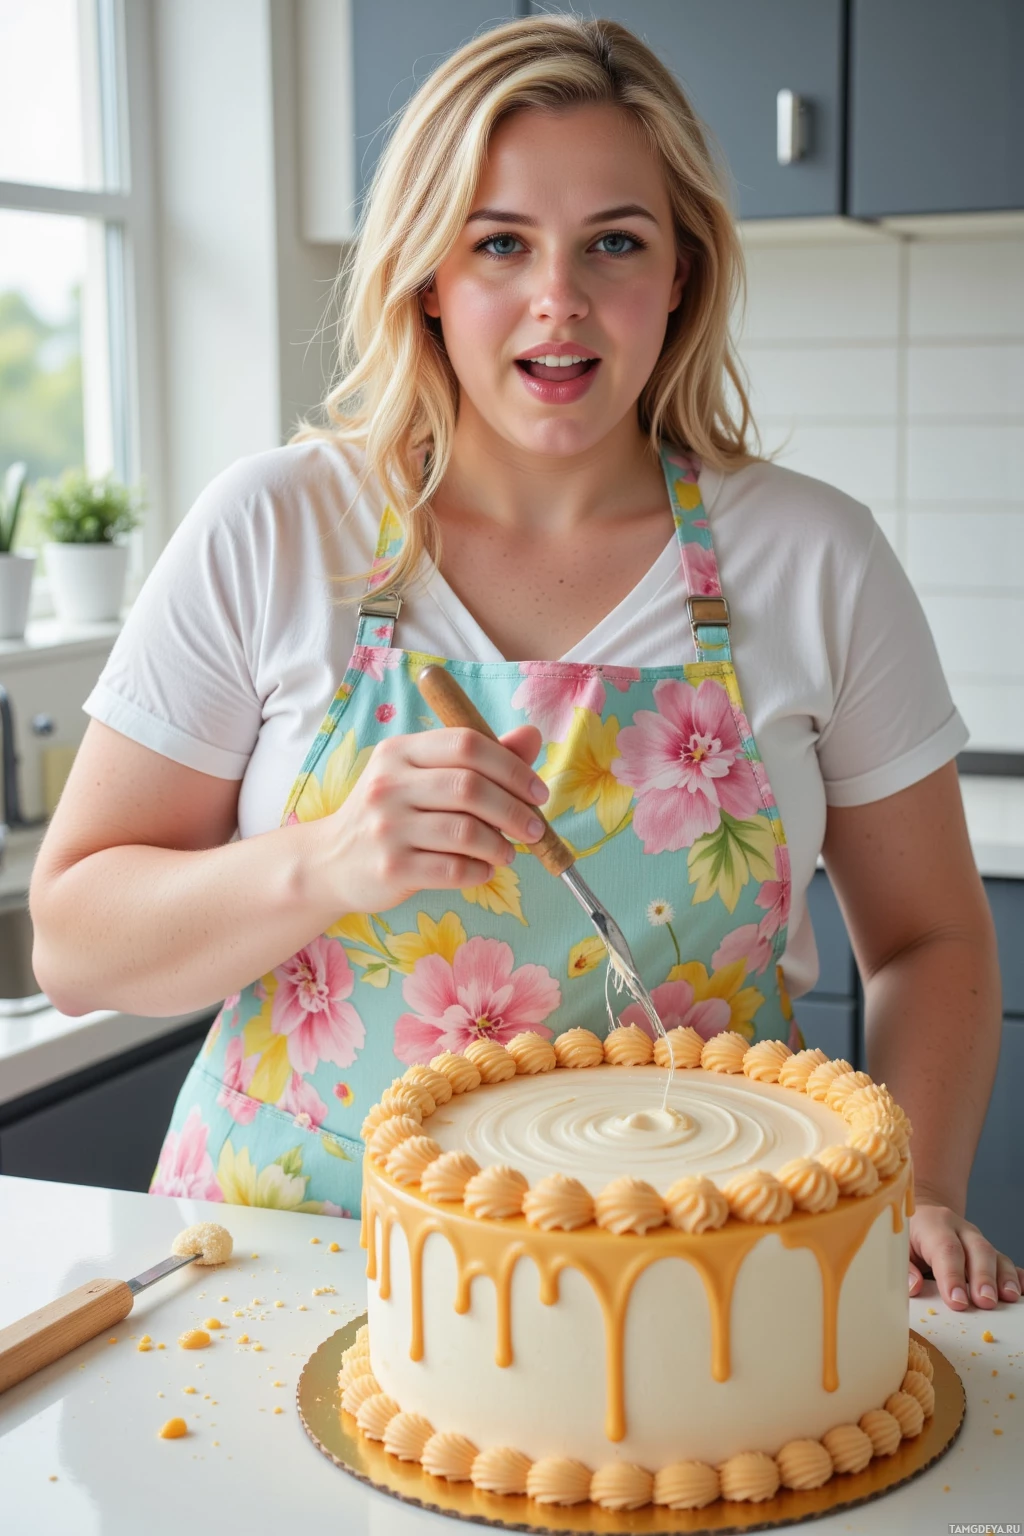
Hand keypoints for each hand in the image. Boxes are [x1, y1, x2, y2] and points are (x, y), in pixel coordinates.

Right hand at [321, 722, 548, 914]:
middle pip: (470, 787)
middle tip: (535, 828)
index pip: (467, 743)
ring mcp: (386, 827)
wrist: (331, 861)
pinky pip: (452, 869)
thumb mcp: (425, 776)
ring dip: (500, 845)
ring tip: (507, 853)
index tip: (538, 792)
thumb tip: (532, 737)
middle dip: (514, 810)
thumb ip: (481, 757)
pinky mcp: (390, 868)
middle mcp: (388, 784)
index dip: (512, 766)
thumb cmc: (391, 814)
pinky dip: (479, 871)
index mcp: (400, 751)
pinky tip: (483, 870)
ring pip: (465, 831)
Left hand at [909, 1197, 1022, 1309]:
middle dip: (983, 1277)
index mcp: (933, 1224)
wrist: (923, 1214)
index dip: (952, 1275)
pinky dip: (1015, 1276)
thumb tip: (915, 1287)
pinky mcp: (988, 1252)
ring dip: (1003, 1278)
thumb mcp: (896, 1246)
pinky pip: (1005, 1261)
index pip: (945, 1248)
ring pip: (995, 1255)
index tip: (957, 1302)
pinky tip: (1021, 1291)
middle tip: (985, 1303)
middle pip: (977, 1249)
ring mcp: (976, 1239)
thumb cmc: (907, 1236)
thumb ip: (903, 1266)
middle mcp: (959, 1229)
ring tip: (1008, 1299)